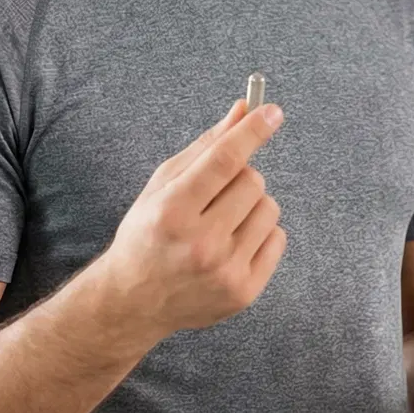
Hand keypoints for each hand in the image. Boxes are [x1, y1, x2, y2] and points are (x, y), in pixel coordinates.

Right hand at [97, 99, 286, 346]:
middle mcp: (200, 243)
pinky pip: (278, 239)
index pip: (224, 160)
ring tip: (223, 223)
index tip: (271, 112)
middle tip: (216, 196)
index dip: (251, 131)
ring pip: (269, 208)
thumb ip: (204, 148)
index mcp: (172, 211)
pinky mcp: (244, 291)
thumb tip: (243, 110)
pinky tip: (233, 245)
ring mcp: (225, 271)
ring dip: (252, 207)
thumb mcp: (162, 186)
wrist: (135, 301)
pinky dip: (261, 234)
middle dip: (240, 179)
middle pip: (252, 181)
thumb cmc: (148, 235)